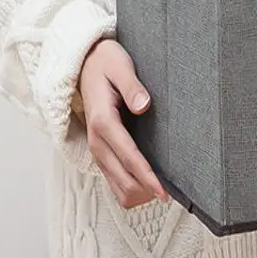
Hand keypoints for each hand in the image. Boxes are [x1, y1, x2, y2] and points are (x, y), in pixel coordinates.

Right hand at [78, 39, 168, 208]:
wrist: (84, 64)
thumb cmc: (106, 64)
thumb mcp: (120, 67)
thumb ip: (132, 86)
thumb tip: (144, 105)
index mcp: (103, 122)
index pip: (129, 158)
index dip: (147, 178)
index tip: (164, 192)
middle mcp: (97, 142)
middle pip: (123, 181)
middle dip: (146, 191)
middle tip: (172, 191)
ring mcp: (97, 150)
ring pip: (117, 188)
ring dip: (139, 193)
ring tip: (163, 189)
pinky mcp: (101, 153)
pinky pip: (115, 181)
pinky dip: (131, 188)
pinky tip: (149, 183)